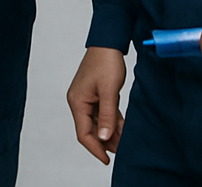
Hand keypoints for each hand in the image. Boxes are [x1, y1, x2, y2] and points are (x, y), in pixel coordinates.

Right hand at [67, 47, 125, 164]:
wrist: (108, 42)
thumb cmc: (106, 62)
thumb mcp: (109, 91)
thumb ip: (107, 116)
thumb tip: (104, 138)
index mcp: (77, 101)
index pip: (84, 133)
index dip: (95, 148)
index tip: (107, 159)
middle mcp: (79, 101)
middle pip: (90, 129)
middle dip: (105, 141)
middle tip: (121, 149)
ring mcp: (86, 97)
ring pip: (97, 122)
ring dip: (110, 131)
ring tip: (123, 140)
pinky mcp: (94, 93)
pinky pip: (102, 112)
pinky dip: (111, 120)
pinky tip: (121, 127)